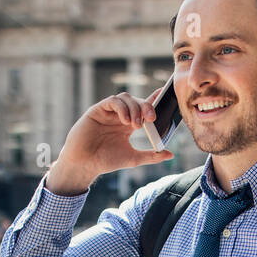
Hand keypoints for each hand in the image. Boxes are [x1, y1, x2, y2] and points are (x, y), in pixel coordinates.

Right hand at [45, 87, 174, 194]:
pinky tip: (125, 121)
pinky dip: (122, 108)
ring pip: (125, 98)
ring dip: (135, 108)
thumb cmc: (106, 161)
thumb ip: (151, 156)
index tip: (164, 93)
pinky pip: (112, 101)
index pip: (143, 107)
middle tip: (151, 119)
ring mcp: (108, 112)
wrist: (85, 164)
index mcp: (129, 124)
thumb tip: (170, 154)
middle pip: (137, 101)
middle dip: (146, 107)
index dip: (154, 98)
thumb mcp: (133, 158)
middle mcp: (119, 115)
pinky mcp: (97, 110)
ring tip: (136, 125)